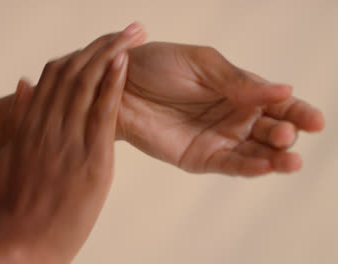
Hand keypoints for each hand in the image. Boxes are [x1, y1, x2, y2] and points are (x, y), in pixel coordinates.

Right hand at [0, 23, 139, 263]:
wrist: (20, 245)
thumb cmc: (10, 206)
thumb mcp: (1, 159)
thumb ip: (13, 121)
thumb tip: (23, 83)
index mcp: (29, 127)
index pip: (52, 78)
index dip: (76, 55)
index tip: (94, 42)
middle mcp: (48, 127)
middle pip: (73, 74)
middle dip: (99, 46)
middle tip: (124, 29)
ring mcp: (69, 142)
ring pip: (87, 86)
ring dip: (110, 55)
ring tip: (130, 35)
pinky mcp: (91, 161)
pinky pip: (102, 113)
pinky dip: (113, 85)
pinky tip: (124, 63)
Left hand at [118, 42, 324, 175]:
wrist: (118, 85)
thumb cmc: (158, 65)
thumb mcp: (202, 64)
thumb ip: (239, 81)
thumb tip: (283, 90)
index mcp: (239, 90)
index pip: (277, 103)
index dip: (298, 112)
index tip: (315, 120)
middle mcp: (232, 117)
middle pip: (270, 131)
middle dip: (284, 135)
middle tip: (285, 134)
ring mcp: (217, 139)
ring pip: (254, 153)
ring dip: (274, 158)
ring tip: (288, 159)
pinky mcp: (198, 157)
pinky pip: (229, 165)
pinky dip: (248, 167)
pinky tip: (264, 166)